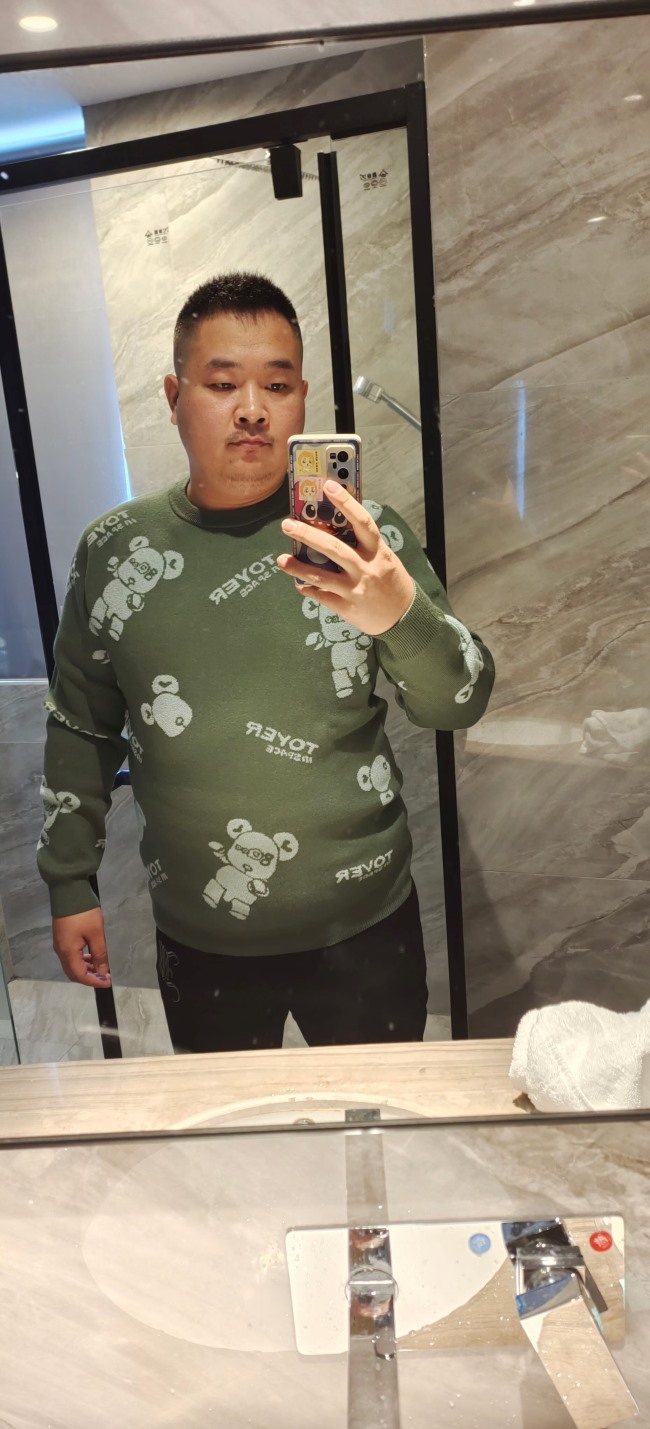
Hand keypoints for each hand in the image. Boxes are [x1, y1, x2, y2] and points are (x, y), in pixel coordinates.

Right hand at [53, 909, 111, 986]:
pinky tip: (92, 956)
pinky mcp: (61, 938)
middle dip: (89, 977)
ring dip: (86, 969)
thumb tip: (102, 971)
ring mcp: (60, 945)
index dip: (94, 981)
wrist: (68, 892)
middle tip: (105, 975)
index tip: (108, 981)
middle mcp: (61, 952)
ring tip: (101, 966)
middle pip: (73, 973)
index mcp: (68, 952)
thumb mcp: (96, 933)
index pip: (80, 976)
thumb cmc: (84, 913)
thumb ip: (99, 954)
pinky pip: (71, 956)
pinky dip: (81, 960)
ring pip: (72, 965)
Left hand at [278, 481, 413, 636]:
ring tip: (281, 559)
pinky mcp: (347, 608)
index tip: (328, 486)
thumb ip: (362, 546)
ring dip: (298, 567)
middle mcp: (366, 569)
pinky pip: (322, 596)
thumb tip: (332, 529)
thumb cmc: (391, 582)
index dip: (346, 502)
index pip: (362, 522)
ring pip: (321, 576)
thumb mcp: (384, 559)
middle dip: (307, 535)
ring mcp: (356, 589)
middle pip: (333, 548)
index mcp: (377, 552)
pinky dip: (308, 589)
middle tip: (287, 524)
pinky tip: (298, 584)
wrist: (405, 617)